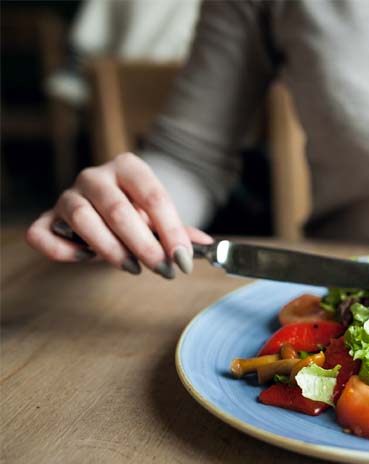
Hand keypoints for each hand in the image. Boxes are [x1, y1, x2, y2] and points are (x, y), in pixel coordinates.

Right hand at [26, 153, 212, 277]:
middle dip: (144, 245)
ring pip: (81, 218)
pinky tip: (86, 258)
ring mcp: (67, 195)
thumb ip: (180, 231)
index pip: (153, 197)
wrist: (105, 204)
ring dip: (109, 249)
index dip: (171, 230)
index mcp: (128, 167)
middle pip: (118, 209)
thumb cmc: (137, 211)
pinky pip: (42, 234)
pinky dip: (62, 250)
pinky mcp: (47, 218)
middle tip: (164, 270)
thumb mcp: (160, 217)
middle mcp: (94, 176)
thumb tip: (206, 245)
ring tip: (133, 268)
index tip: (184, 259)